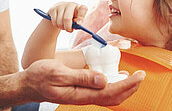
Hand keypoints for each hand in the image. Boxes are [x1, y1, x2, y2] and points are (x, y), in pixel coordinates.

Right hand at [21, 59, 144, 105]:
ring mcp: (83, 96)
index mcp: (81, 94)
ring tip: (134, 78)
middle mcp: (84, 97)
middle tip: (142, 75)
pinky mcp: (81, 92)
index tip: (139, 75)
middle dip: (130, 88)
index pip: (111, 92)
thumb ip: (82, 77)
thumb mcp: (59, 73)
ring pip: (109, 96)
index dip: (128, 84)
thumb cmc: (41, 76)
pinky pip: (101, 92)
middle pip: (114, 97)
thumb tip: (104, 79)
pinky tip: (116, 77)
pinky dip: (113, 86)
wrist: (29, 84)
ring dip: (124, 88)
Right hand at [48, 2, 87, 32]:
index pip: (83, 9)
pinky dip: (56, 25)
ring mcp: (61, 6)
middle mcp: (71, 5)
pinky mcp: (53, 9)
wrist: (61, 9)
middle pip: (67, 18)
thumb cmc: (72, 16)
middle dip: (68, 27)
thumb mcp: (76, 20)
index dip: (81, 17)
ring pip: (60, 21)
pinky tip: (59, 24)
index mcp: (79, 7)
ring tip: (64, 26)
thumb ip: (77, 23)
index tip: (79, 24)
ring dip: (62, 27)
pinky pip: (54, 21)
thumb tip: (77, 24)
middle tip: (69, 30)